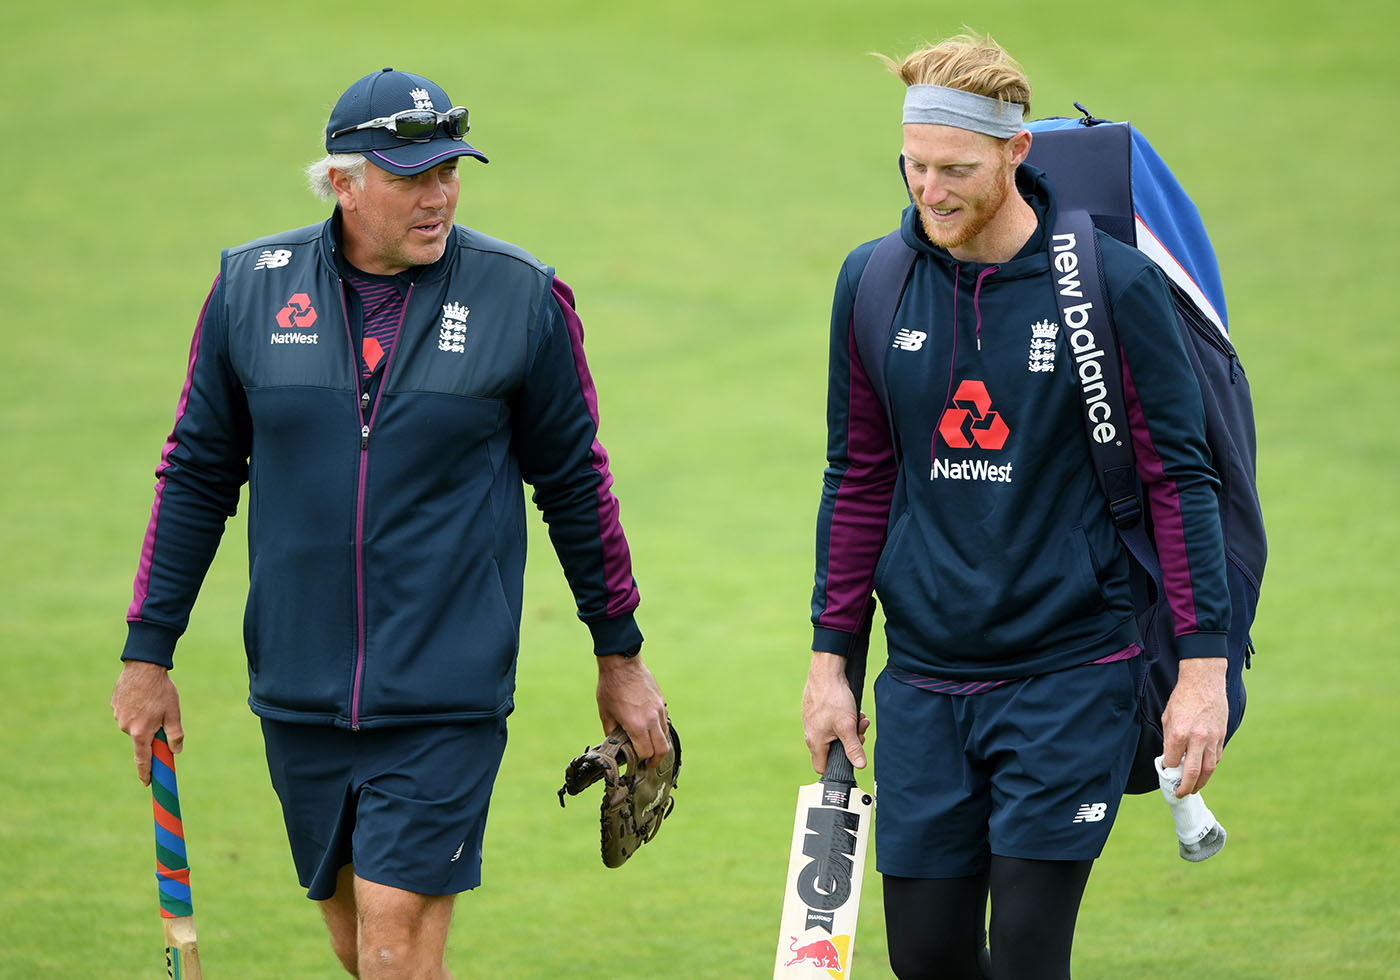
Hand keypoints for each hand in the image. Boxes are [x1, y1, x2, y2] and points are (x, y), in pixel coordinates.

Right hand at [111, 660, 183, 785]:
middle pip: (141, 738)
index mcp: (141, 732)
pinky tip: (143, 697)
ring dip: (143, 719)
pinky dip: (135, 709)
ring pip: (134, 724)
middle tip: (161, 716)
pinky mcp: (115, 705)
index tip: (147, 783)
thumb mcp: (173, 712)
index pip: (142, 760)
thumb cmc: (161, 690)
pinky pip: (127, 713)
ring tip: (152, 701)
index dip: (145, 773)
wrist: (143, 666)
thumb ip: (175, 734)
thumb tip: (176, 751)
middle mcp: (126, 727)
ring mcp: (118, 716)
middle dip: (151, 732)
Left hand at [595, 654, 669, 764]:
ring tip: (648, 747)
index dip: (640, 761)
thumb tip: (615, 744)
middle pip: (662, 749)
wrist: (622, 662)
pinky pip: (664, 722)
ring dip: (658, 745)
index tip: (635, 764)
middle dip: (655, 760)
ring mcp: (659, 710)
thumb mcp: (606, 713)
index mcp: (636, 724)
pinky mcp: (661, 702)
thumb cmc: (611, 686)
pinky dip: (659, 731)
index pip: (645, 753)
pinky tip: (649, 730)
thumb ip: (611, 732)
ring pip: (665, 736)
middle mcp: (651, 719)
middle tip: (646, 764)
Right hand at [802, 650, 869, 772]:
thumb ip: (853, 748)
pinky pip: (832, 722)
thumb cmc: (833, 699)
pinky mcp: (817, 711)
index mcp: (815, 742)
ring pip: (834, 734)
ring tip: (860, 718)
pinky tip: (853, 710)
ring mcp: (814, 722)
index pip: (821, 767)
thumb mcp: (847, 726)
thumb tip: (860, 766)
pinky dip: (844, 719)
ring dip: (850, 729)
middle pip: (832, 749)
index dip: (836, 766)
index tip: (850, 756)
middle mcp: (811, 733)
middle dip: (850, 743)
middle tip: (860, 732)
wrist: (826, 672)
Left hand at [1160, 657, 1227, 795]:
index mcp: (1179, 732)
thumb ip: (1169, 739)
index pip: (1173, 761)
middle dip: (1186, 786)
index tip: (1165, 772)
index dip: (1168, 769)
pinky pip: (1216, 757)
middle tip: (1180, 794)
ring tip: (1193, 789)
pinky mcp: (1221, 736)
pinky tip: (1204, 772)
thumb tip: (1169, 757)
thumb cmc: (1183, 697)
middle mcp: (1197, 738)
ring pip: (1209, 768)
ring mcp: (1212, 738)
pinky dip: (1210, 767)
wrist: (1204, 680)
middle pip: (1193, 771)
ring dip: (1201, 782)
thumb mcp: (1168, 716)